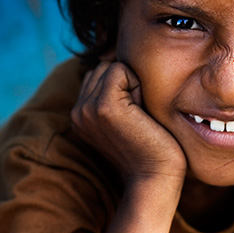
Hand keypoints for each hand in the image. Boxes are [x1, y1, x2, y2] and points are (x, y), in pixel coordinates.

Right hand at [71, 61, 186, 183]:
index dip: (124, 87)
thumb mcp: (126, 115)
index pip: (100, 74)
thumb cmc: (150, 146)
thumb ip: (115, 91)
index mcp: (80, 113)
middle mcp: (77, 110)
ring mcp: (87, 108)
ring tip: (138, 115)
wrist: (155, 176)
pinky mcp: (103, 106)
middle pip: (105, 66)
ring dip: (132, 83)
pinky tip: (141, 112)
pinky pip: (120, 69)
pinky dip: (137, 85)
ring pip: (112, 66)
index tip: (132, 118)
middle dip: (126, 82)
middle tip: (137, 116)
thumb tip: (115, 55)